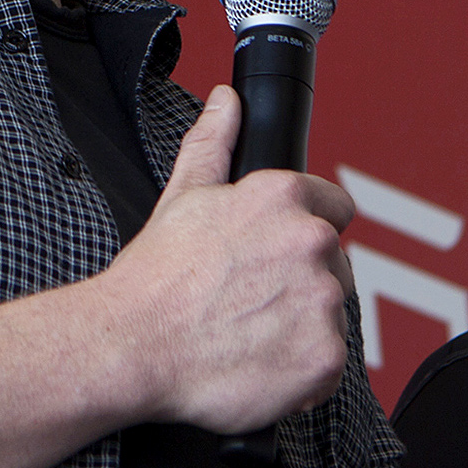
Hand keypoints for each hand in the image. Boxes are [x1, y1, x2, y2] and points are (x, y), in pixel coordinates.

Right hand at [101, 84, 354, 432]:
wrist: (132, 344)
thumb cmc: (153, 277)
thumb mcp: (181, 196)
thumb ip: (214, 142)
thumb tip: (226, 102)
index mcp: (281, 198)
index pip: (335, 206)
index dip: (300, 229)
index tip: (272, 252)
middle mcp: (310, 242)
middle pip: (332, 264)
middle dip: (298, 279)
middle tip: (245, 295)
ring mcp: (322, 300)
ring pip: (329, 312)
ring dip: (299, 322)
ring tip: (245, 328)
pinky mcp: (326, 355)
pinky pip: (329, 361)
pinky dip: (299, 365)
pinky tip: (257, 357)